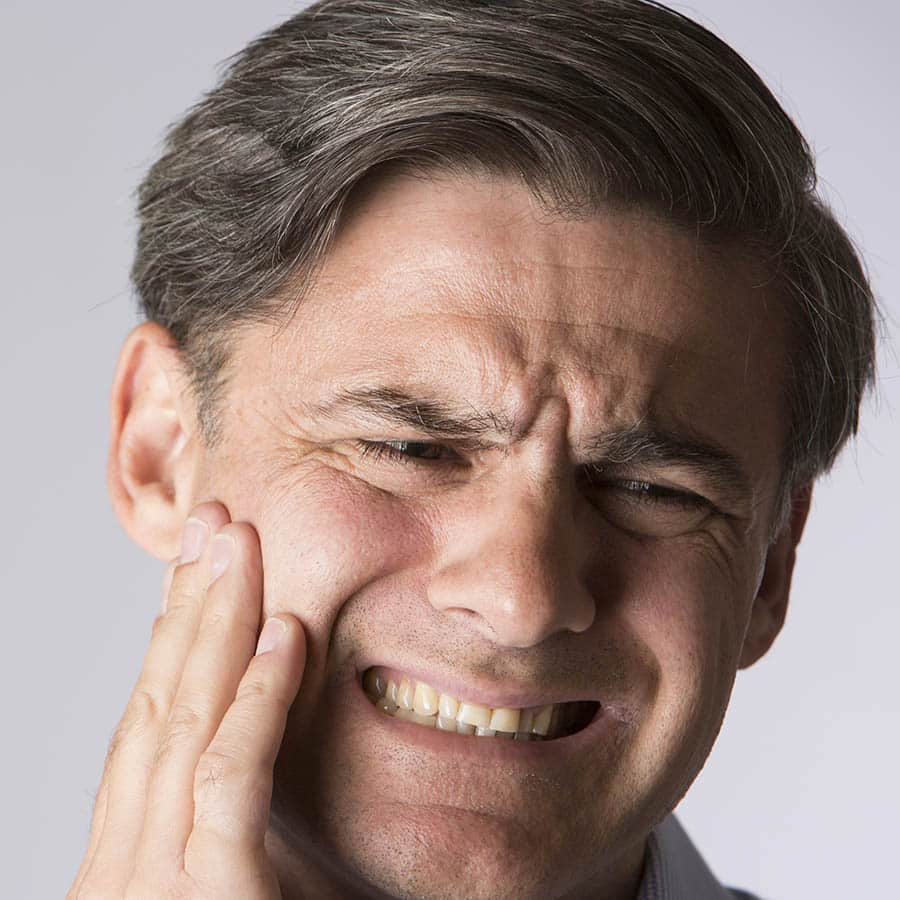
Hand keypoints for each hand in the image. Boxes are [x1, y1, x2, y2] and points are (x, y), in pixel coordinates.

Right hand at [68, 502, 305, 898]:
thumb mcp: (232, 898)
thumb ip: (237, 843)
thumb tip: (265, 777)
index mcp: (130, 859)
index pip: (147, 728)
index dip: (169, 640)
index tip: (196, 574)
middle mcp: (126, 862)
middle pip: (155, 704)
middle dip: (186, 604)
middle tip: (213, 524)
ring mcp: (154, 883)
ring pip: (183, 720)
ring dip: (215, 621)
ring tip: (239, 543)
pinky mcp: (208, 898)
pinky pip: (229, 776)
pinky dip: (257, 698)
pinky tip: (286, 635)